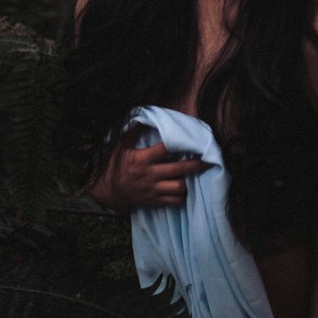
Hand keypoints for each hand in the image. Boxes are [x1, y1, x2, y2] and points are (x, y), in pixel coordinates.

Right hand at [88, 125, 210, 210]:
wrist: (108, 191)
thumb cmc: (115, 165)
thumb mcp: (120, 146)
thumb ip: (133, 131)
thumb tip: (144, 116)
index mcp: (142, 159)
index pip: (165, 149)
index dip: (181, 143)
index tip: (193, 140)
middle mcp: (150, 174)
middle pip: (179, 169)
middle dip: (196, 164)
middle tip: (209, 159)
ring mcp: (153, 189)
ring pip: (179, 187)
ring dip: (190, 181)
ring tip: (197, 175)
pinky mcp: (154, 200)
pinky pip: (174, 201)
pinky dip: (183, 195)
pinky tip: (187, 189)